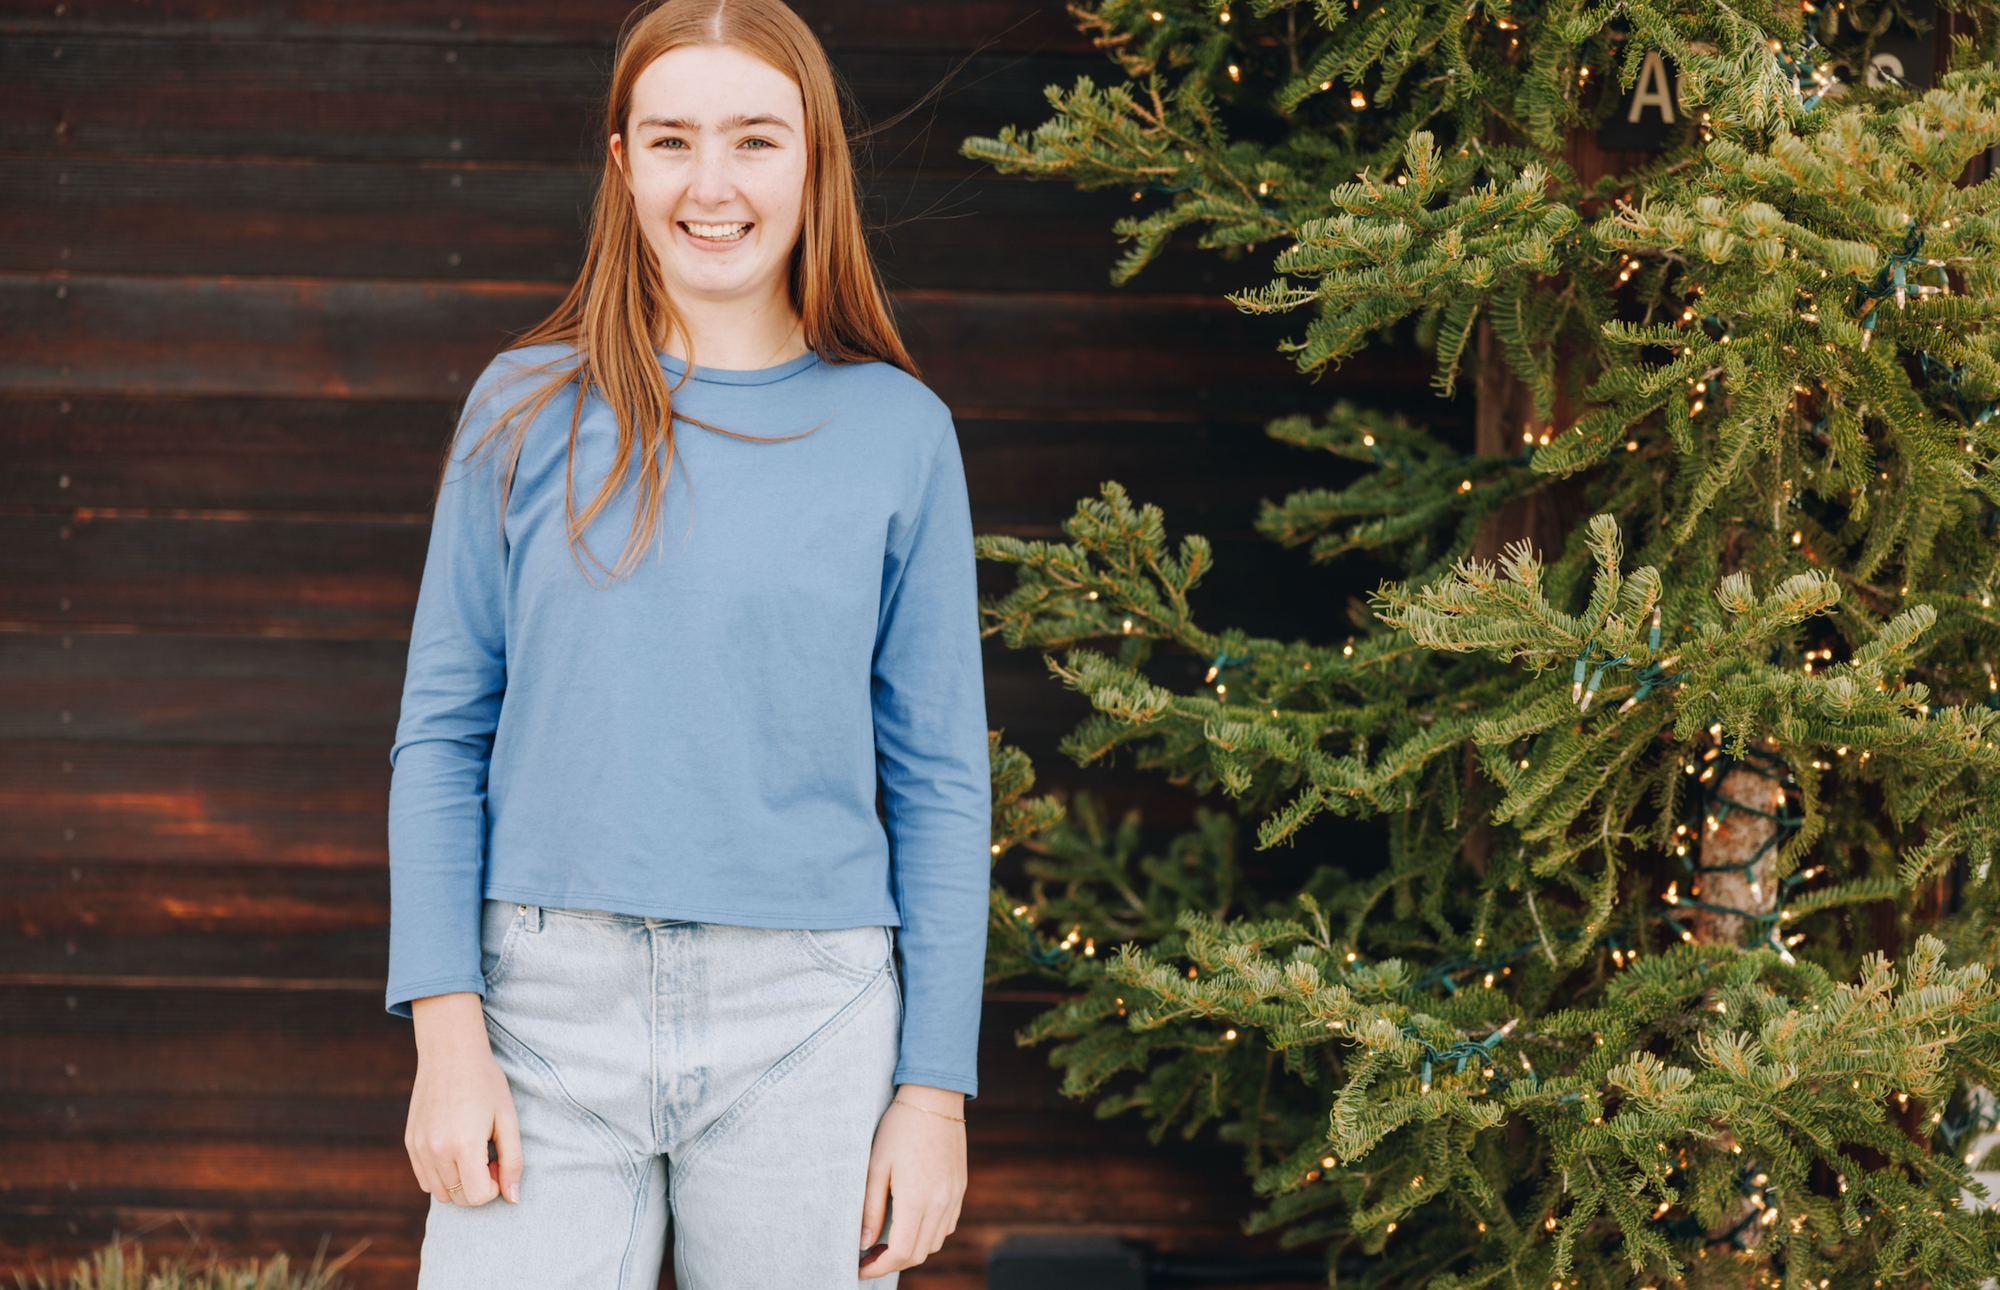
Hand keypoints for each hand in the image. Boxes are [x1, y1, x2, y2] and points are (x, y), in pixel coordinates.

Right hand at [405, 992, 522, 1207]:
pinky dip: (441, 1174)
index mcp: (463, 1144)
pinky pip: (425, 1179)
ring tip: (471, 1151)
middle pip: (459, 1198)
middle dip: (478, 1186)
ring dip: (459, 1183)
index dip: (495, 1185)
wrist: (450, 1053)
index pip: (478, 1196)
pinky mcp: (410, 1143)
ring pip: (440, 1193)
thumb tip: (513, 1199)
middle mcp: (436, 1151)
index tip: (499, 1162)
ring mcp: (418, 1148)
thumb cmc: (485, 1083)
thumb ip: (513, 1161)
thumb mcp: (508, 1119)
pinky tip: (454, 1148)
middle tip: (488, 1155)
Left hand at [858, 1084, 965, 1276]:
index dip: (878, 1268)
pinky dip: (928, 1234)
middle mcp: (940, 1203)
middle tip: (868, 1257)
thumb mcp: (876, 1166)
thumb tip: (863, 1242)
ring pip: (934, 1243)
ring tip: (886, 1241)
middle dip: (891, 1263)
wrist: (934, 1097)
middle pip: (918, 1254)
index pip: (899, 1253)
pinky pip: (946, 1225)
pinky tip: (911, 1222)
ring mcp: (954, 1196)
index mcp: (916, 1199)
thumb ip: (870, 1208)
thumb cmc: (899, 1127)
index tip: (859, 1268)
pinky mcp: (960, 1188)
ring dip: (911, 1250)